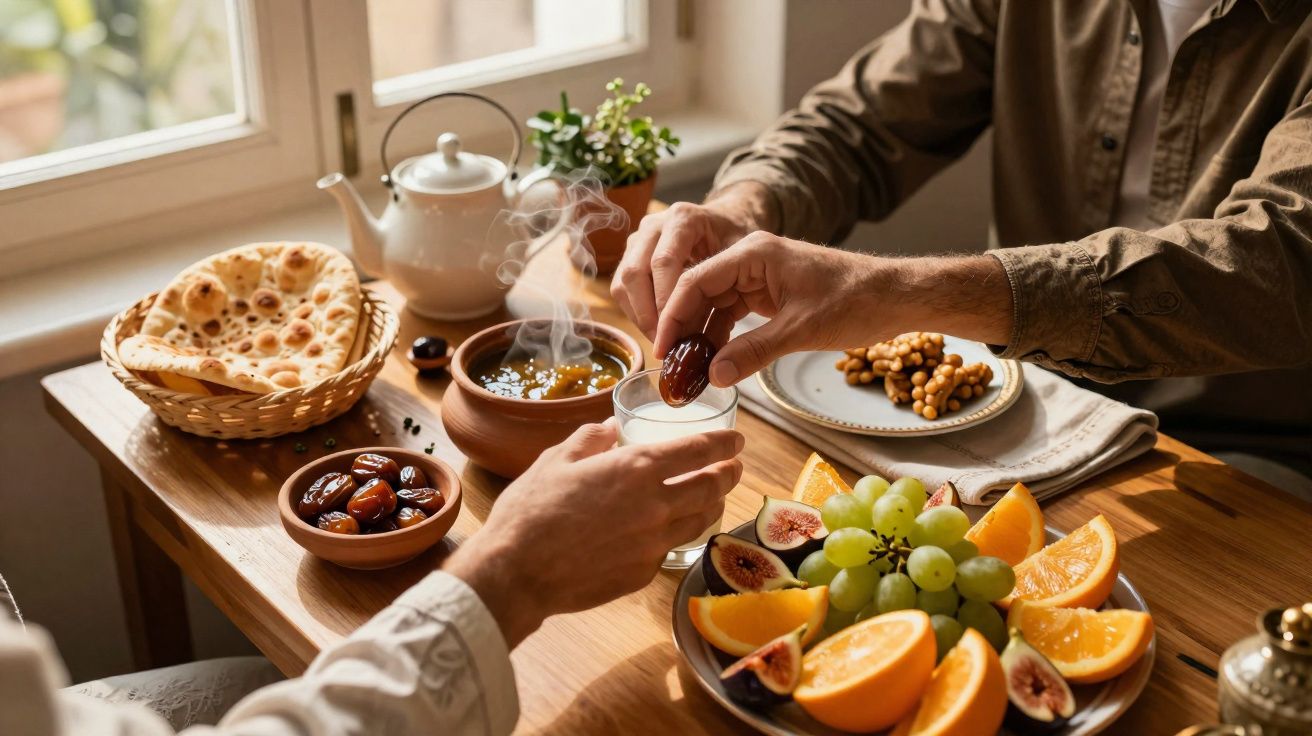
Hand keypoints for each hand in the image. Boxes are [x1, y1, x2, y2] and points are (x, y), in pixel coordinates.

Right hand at [444, 420, 743, 645]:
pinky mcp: (643, 573)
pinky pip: (670, 548)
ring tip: (712, 496)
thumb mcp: (554, 460)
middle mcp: (654, 506)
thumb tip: (612, 429)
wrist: (516, 573)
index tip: (736, 441)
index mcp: (634, 469)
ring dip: (712, 505)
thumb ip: (590, 440)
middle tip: (734, 467)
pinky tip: (668, 530)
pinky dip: (676, 534)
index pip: (696, 452)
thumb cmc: (530, 511)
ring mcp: (653, 543)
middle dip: (728, 474)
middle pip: (711, 488)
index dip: (722, 444)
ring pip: (699, 521)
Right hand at [610, 183, 775, 337]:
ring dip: (640, 318)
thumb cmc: (741, 239)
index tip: (674, 335)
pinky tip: (661, 332)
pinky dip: (638, 314)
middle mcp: (655, 226)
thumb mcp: (747, 260)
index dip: (666, 302)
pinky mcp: (633, 256)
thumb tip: (722, 354)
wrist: (732, 219)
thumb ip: (736, 293)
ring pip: (623, 284)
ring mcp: (640, 240)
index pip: (664, 262)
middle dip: (648, 316)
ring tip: (664, 344)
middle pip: (634, 273)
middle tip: (666, 346)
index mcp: (684, 219)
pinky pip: (624, 289)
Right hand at [653, 233, 1013, 386]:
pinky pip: (730, 315)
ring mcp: (757, 276)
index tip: (661, 347)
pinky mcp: (766, 294)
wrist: (894, 297)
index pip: (694, 279)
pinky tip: (709, 364)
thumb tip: (713, 377)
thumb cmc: (855, 301)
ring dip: (698, 336)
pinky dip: (719, 339)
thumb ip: (753, 352)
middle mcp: (749, 259)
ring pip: (712, 306)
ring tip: (684, 371)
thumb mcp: (800, 330)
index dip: (672, 315)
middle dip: (680, 328)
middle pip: (697, 291)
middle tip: (668, 366)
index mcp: (753, 252)